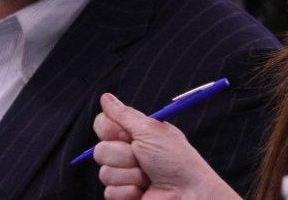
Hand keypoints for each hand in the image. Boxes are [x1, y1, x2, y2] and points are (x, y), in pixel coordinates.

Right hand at [92, 93, 240, 199]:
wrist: (187, 192)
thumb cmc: (175, 158)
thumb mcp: (150, 130)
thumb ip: (124, 114)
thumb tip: (105, 97)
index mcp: (133, 134)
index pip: (102, 125)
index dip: (110, 130)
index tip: (127, 135)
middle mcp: (126, 153)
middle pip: (100, 150)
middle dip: (124, 156)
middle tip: (143, 158)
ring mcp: (123, 176)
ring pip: (104, 173)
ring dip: (130, 175)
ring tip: (148, 177)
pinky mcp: (123, 196)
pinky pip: (109, 193)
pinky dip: (128, 192)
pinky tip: (144, 191)